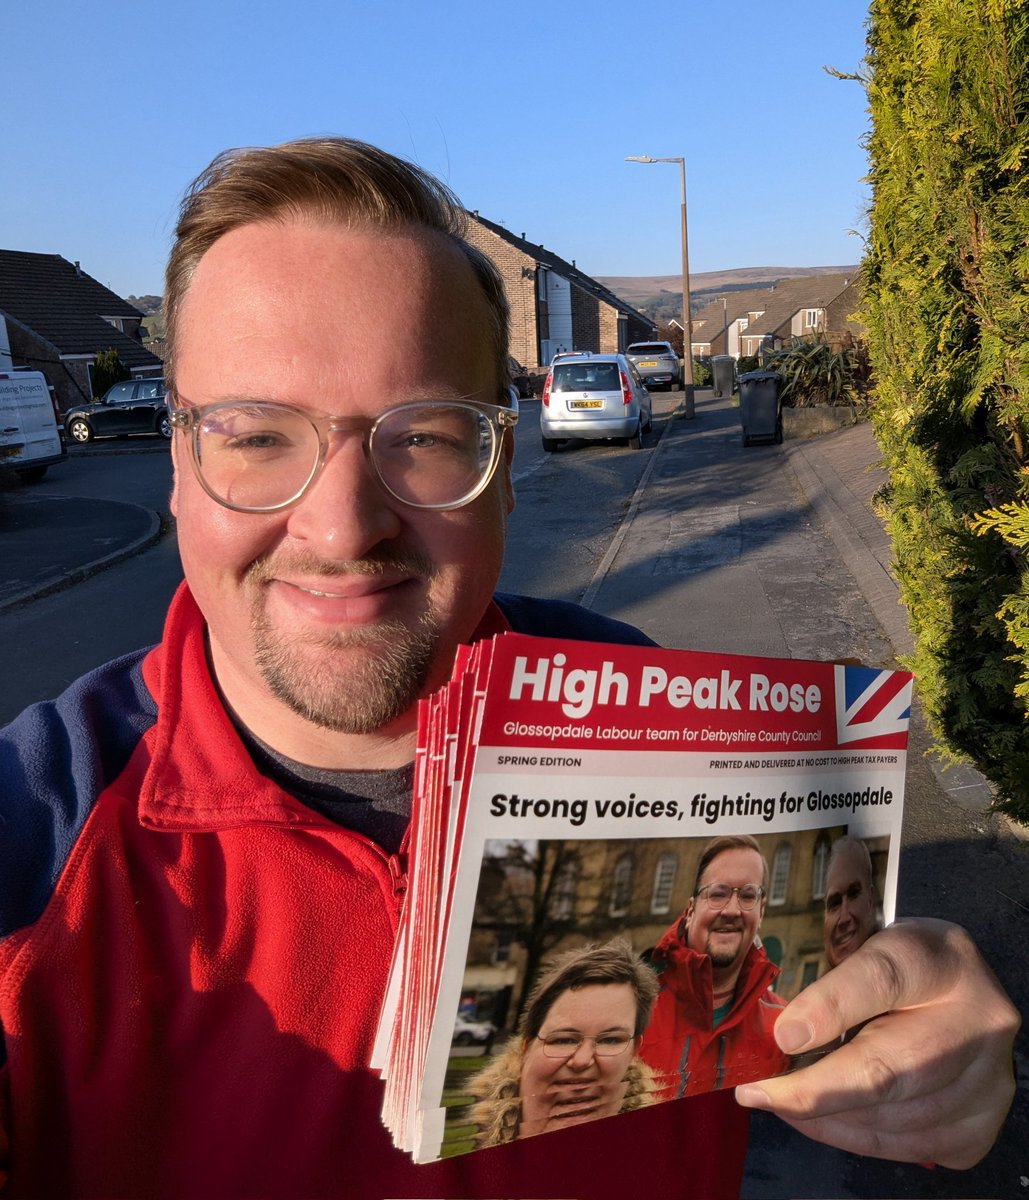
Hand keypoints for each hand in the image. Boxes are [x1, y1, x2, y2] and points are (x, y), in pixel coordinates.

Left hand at [735, 919, 1018, 1167]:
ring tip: (784, 1103)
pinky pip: (912, 1146)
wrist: (960, 994)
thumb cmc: (899, 968)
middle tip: (757, 1094)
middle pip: (891, 1069)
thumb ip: (831, 986)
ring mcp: (990, 1080)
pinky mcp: (982, 1123)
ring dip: (830, 1118)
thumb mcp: (866, 949)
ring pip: (898, 1119)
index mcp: (940, 959)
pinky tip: (826, 1119)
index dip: (828, 1009)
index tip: (782, 1036)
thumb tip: (785, 1037)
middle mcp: (980, 1022)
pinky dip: (860, 1138)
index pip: (880, 980)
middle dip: (815, 1089)